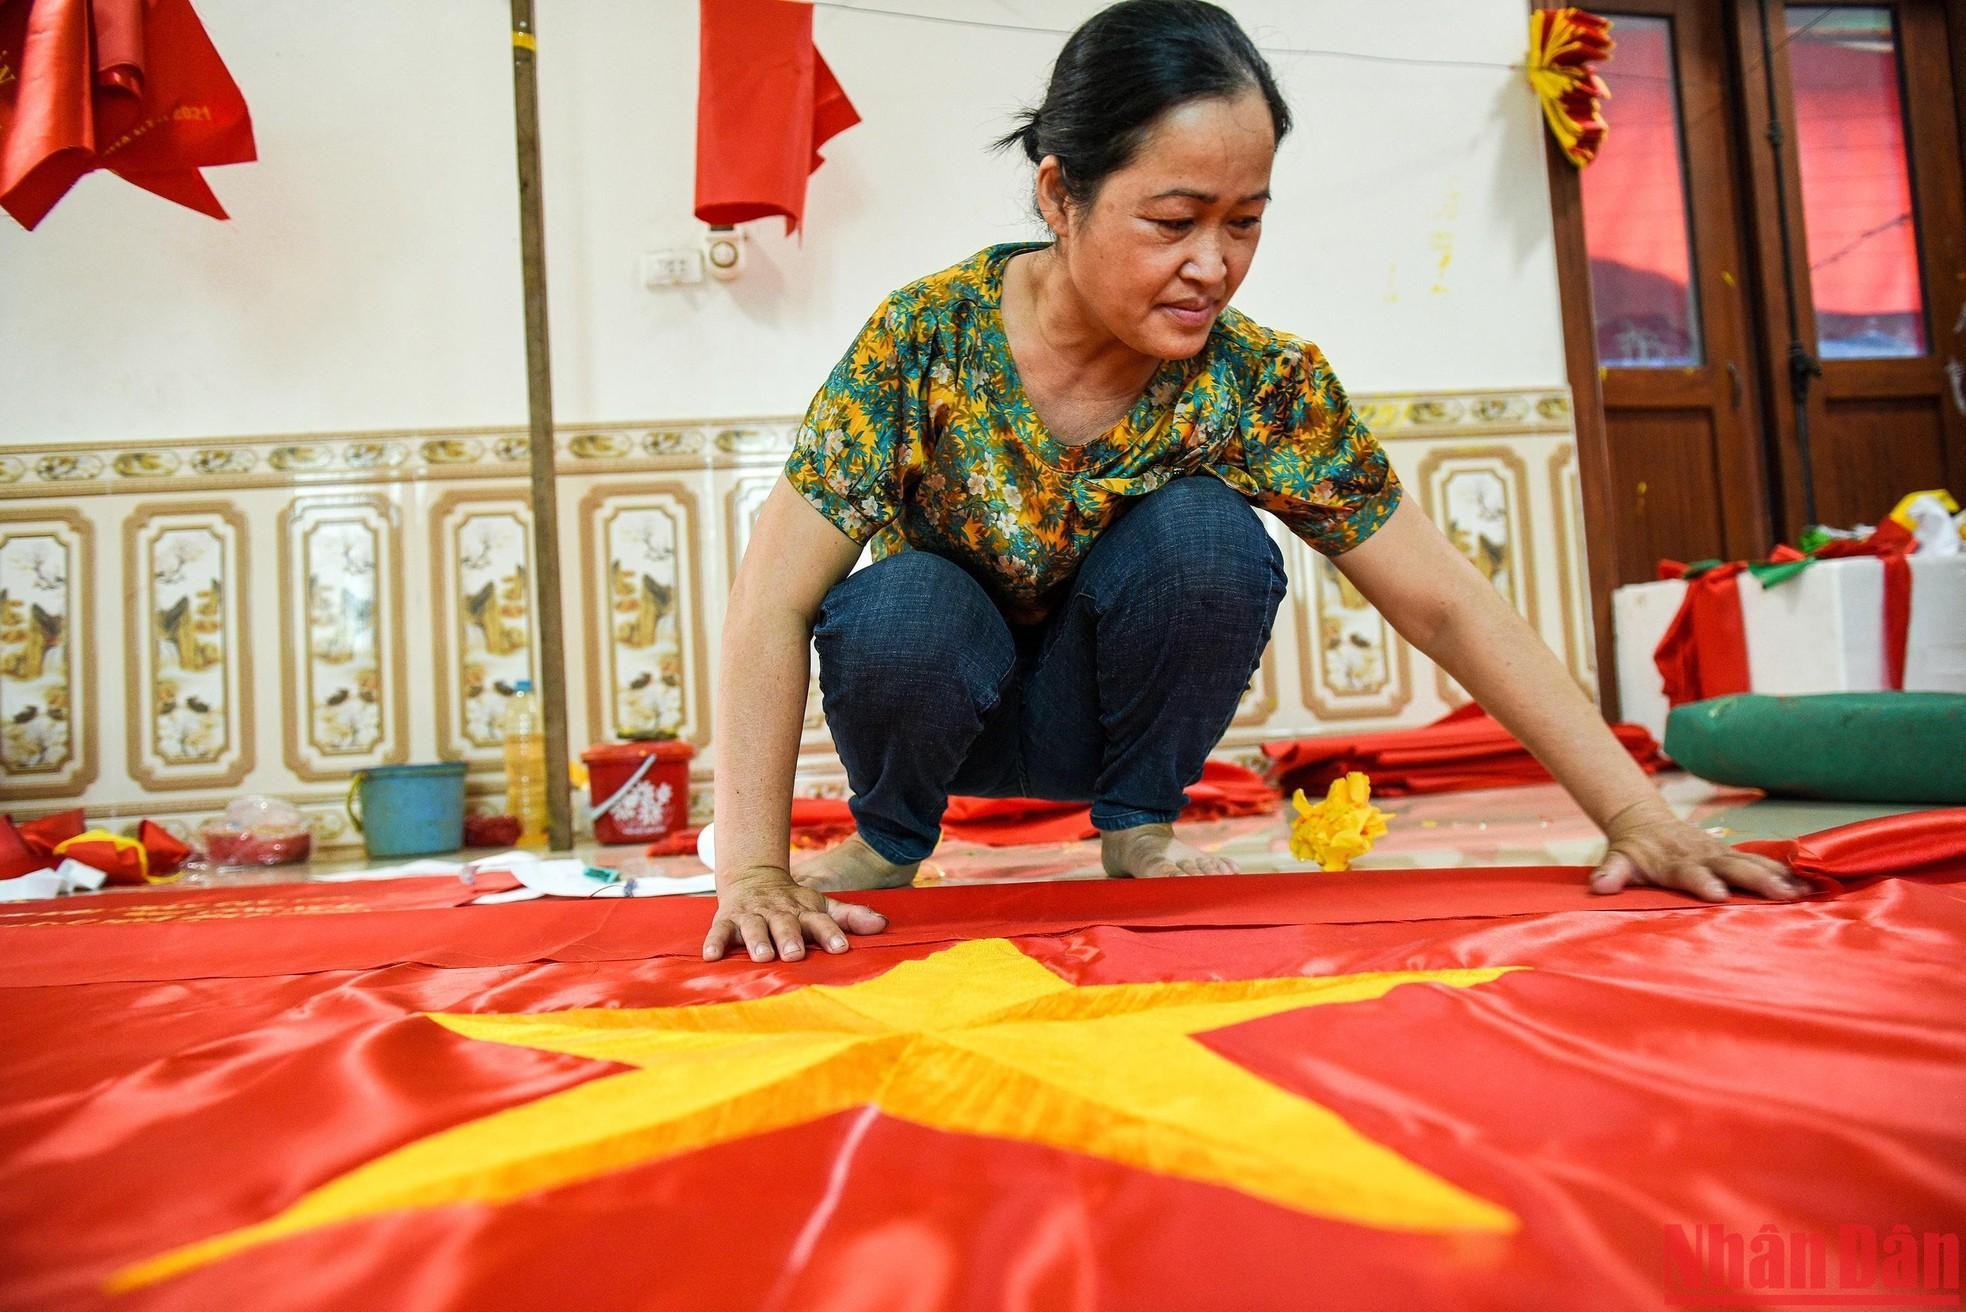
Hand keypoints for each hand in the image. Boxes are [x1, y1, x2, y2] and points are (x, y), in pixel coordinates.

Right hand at [703, 866, 887, 962]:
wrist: (755, 877)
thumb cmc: (794, 902)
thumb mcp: (823, 905)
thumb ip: (851, 917)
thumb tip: (884, 925)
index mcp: (804, 911)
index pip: (821, 922)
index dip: (831, 933)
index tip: (842, 948)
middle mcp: (779, 913)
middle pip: (786, 925)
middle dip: (790, 938)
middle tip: (795, 954)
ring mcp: (753, 915)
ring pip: (754, 928)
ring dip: (757, 941)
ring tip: (762, 956)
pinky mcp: (728, 919)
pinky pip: (720, 931)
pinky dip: (715, 942)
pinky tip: (712, 956)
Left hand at [1589, 802, 1809, 902]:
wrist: (1645, 822)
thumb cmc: (1633, 850)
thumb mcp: (1617, 859)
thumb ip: (1610, 873)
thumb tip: (1598, 886)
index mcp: (1674, 861)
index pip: (1689, 873)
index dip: (1702, 882)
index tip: (1718, 894)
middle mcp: (1702, 855)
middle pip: (1731, 867)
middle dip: (1755, 880)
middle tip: (1778, 895)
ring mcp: (1721, 853)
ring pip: (1753, 863)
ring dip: (1777, 877)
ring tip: (1801, 892)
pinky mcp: (1734, 854)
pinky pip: (1763, 861)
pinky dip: (1785, 872)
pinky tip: (1809, 884)